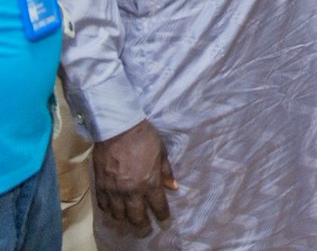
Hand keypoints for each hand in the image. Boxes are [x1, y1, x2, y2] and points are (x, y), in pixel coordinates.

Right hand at [93, 119, 176, 235]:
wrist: (117, 128)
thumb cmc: (143, 138)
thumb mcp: (161, 153)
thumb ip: (166, 172)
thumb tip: (173, 187)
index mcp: (149, 182)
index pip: (158, 206)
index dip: (163, 217)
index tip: (165, 224)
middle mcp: (131, 191)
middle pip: (136, 217)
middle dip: (142, 227)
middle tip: (145, 232)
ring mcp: (113, 190)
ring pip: (118, 215)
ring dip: (125, 221)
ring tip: (129, 223)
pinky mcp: (100, 186)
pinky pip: (103, 206)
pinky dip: (109, 211)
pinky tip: (113, 212)